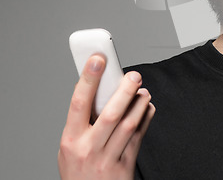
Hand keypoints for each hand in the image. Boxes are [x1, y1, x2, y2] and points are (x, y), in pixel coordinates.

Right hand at [58, 54, 154, 179]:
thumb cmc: (79, 170)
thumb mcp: (70, 146)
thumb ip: (83, 121)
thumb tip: (101, 88)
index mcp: (70, 140)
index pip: (78, 103)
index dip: (88, 78)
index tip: (98, 59)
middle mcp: (89, 149)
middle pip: (111, 113)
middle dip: (124, 90)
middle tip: (134, 75)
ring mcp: (108, 158)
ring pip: (129, 124)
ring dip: (139, 103)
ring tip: (142, 91)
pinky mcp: (126, 164)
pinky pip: (140, 135)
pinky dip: (146, 116)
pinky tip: (146, 107)